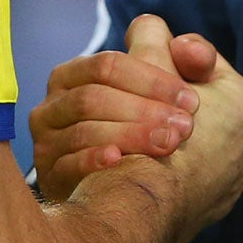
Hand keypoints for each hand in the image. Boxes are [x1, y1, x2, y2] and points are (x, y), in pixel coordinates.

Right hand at [29, 15, 217, 200]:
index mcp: (76, 73)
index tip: (192, 101)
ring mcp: (48, 141)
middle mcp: (55, 104)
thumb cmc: (160, 128)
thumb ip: (194, 60)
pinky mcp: (50, 177)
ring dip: (129, 135)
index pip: (108, 65)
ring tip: (168, 145)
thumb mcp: (181, 91)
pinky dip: (93, 161)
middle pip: (93, 97)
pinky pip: (66, 166)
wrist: (138, 194)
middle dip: (143, 110)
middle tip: (185, 127)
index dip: (152, 79)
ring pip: (82, 130)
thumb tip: (188, 47)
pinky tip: (119, 160)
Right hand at [139, 31, 242, 242]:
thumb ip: (152, 35)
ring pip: (194, 141)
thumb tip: (152, 27)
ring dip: (163, 130)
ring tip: (139, 133)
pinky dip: (165, 165)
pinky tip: (135, 159)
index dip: (168, 57)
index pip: (202, 63)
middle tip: (141, 101)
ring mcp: (232, 185)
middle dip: (167, 98)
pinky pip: (184, 177)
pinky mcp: (206, 213)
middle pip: (199, 104)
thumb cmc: (146, 129)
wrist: (137, 209)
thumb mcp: (148, 62)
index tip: (149, 63)